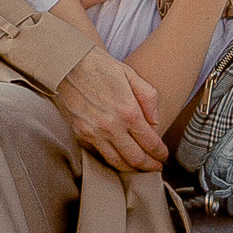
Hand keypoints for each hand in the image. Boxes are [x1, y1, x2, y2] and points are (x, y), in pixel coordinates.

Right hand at [56, 48, 169, 170]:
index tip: (163, 155)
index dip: (160, 153)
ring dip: (131, 168)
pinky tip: (119, 157)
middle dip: (149, 166)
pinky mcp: (80, 134)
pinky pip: (99, 154)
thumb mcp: (132, 75)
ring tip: (139, 167)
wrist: (69, 64)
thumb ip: (148, 98)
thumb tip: (155, 121)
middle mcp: (111, 126)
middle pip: (135, 159)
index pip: (150, 142)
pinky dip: (111, 160)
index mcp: (128, 112)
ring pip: (116, 162)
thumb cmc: (101, 67)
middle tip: (155, 166)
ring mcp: (94, 133)